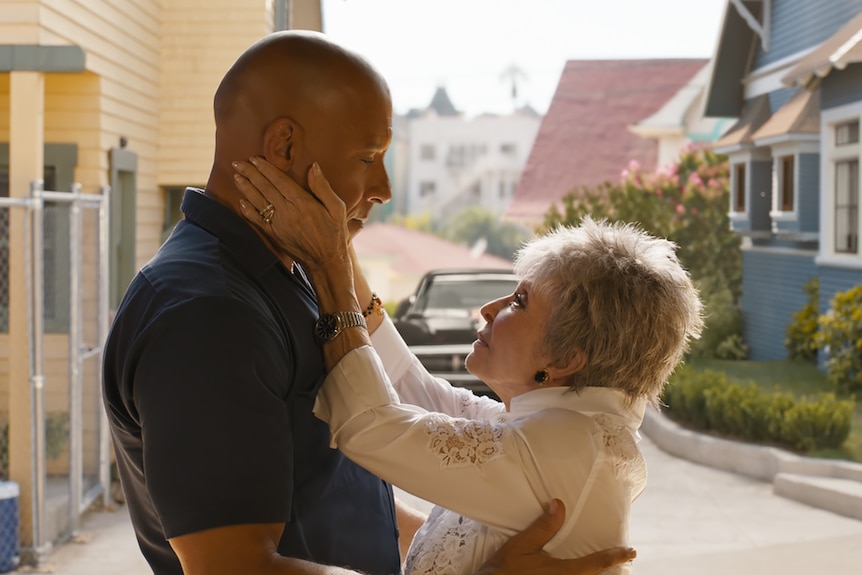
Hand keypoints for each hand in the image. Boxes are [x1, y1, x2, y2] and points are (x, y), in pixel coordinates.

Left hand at [233, 157, 348, 273]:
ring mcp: (279, 224)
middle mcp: (288, 212)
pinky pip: (257, 221)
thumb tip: (314, 166)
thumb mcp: (337, 208)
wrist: (326, 261)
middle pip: (265, 188)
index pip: (279, 180)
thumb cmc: (334, 233)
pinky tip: (241, 201)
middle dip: (250, 173)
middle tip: (237, 163)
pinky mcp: (274, 235)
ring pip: (258, 202)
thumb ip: (323, 187)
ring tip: (236, 176)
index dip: (265, 169)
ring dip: (246, 188)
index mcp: (303, 202)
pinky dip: (248, 211)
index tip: (254, 159)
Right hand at [473, 500, 635, 574]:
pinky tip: (573, 571)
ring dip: (592, 573)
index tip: (631, 551)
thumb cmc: (504, 571)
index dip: (616, 556)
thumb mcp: (522, 546)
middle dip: (608, 568)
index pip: (597, 563)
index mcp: (564, 573)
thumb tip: (559, 505)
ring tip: (602, 565)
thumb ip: (543, 527)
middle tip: (621, 559)